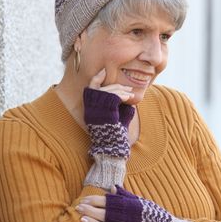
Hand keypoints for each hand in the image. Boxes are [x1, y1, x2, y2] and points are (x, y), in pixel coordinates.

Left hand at [77, 187, 194, 221]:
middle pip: (100, 213)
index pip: (104, 201)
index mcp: (126, 206)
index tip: (84, 198)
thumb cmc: (151, 214)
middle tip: (77, 207)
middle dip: (87, 209)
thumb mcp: (138, 201)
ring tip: (81, 219)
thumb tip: (111, 187)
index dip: (92, 199)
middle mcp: (123, 218)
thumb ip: (124, 195)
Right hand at [83, 71, 134, 188]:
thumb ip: (119, 106)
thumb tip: (127, 94)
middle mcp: (90, 109)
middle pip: (100, 87)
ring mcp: (96, 110)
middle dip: (115, 85)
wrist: (114, 150)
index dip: (97, 78)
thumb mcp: (118, 118)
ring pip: (107, 90)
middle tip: (128, 89)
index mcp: (91, 110)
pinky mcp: (104, 111)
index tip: (104, 71)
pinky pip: (112, 96)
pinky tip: (128, 98)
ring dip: (120, 90)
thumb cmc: (116, 137)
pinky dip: (121, 95)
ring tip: (130, 95)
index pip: (91, 88)